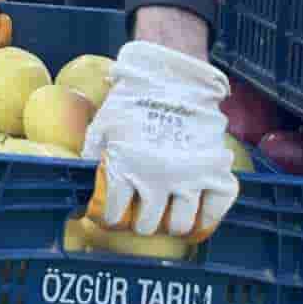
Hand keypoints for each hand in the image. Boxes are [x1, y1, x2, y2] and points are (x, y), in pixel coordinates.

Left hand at [82, 39, 237, 240]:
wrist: (173, 78)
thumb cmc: (133, 99)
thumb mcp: (103, 124)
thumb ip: (93, 153)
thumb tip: (85, 176)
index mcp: (126, 167)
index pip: (115, 212)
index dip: (110, 219)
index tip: (110, 219)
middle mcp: (158, 178)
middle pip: (149, 225)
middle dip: (141, 224)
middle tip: (141, 219)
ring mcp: (190, 177)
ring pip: (183, 224)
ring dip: (173, 225)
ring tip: (169, 220)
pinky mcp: (217, 171)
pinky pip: (217, 208)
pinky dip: (209, 217)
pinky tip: (199, 216)